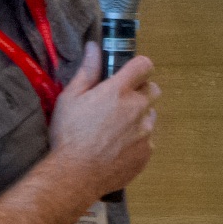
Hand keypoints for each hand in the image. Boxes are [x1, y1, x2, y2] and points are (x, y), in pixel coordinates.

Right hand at [45, 47, 159, 200]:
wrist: (75, 175)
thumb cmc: (68, 135)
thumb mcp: (70, 98)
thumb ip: (87, 71)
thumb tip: (94, 47)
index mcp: (119, 91)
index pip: (144, 65)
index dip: (138, 67)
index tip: (129, 74)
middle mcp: (137, 108)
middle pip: (153, 89)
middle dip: (140, 91)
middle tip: (119, 103)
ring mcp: (145, 131)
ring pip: (151, 116)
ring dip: (139, 117)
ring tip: (116, 130)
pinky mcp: (147, 152)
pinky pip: (149, 139)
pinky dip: (137, 140)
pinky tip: (118, 147)